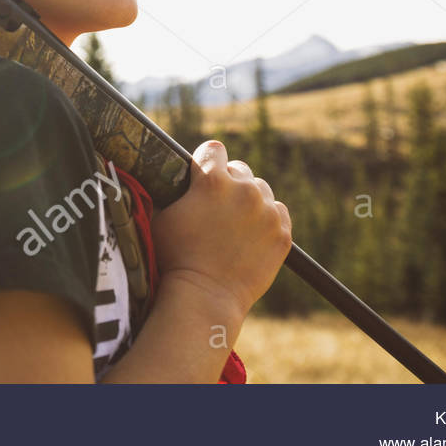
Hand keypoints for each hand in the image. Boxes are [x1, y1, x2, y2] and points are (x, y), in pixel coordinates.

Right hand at [150, 139, 291, 319]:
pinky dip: (267, 218)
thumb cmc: (175, 256)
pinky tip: (251, 233)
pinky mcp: (282, 233)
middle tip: (216, 207)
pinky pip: (278, 211)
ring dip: (249, 199)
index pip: (213, 149)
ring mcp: (267, 212)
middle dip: (228, 182)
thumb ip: (172, 190)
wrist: (205, 295)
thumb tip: (170, 176)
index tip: (201, 174)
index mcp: (212, 181)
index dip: (205, 160)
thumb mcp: (163, 215)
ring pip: (260, 189)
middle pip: (239, 168)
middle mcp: (244, 190)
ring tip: (235, 222)